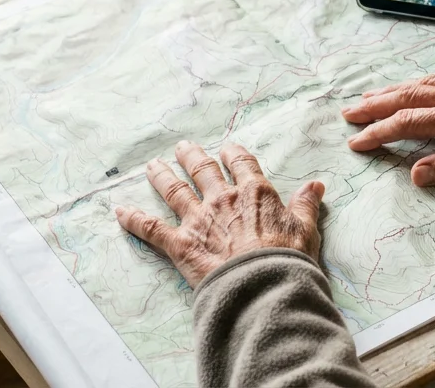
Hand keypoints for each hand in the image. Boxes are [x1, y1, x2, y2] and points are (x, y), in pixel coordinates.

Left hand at [114, 140, 324, 287]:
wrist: (265, 285)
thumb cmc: (289, 259)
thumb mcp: (306, 229)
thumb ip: (306, 205)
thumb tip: (316, 186)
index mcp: (254, 192)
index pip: (241, 164)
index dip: (233, 155)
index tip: (227, 150)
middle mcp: (222, 199)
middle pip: (203, 170)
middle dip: (192, 157)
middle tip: (183, 147)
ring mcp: (199, 219)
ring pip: (174, 190)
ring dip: (161, 176)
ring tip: (152, 165)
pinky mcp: (180, 243)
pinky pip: (151, 228)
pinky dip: (133, 219)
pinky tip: (118, 211)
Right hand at [342, 71, 434, 186]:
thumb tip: (415, 174)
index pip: (408, 123)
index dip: (379, 132)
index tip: (357, 142)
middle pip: (407, 96)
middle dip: (375, 105)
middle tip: (348, 114)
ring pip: (421, 83)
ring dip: (391, 90)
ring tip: (368, 98)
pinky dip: (416, 82)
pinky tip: (411, 86)